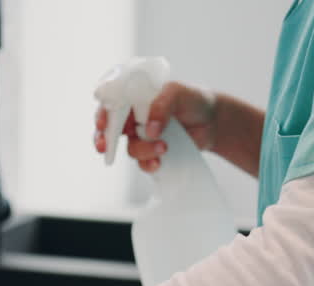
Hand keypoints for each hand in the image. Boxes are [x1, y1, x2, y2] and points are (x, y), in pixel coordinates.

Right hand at [94, 81, 216, 172]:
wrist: (212, 121)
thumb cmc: (192, 100)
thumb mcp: (177, 93)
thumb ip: (161, 106)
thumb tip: (150, 130)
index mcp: (134, 97)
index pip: (110, 104)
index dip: (102, 114)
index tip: (102, 125)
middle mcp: (133, 117)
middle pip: (109, 130)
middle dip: (104, 140)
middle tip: (104, 147)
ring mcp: (141, 137)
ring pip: (130, 148)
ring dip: (144, 150)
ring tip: (164, 147)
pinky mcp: (151, 153)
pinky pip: (142, 163)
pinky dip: (148, 164)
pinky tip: (160, 162)